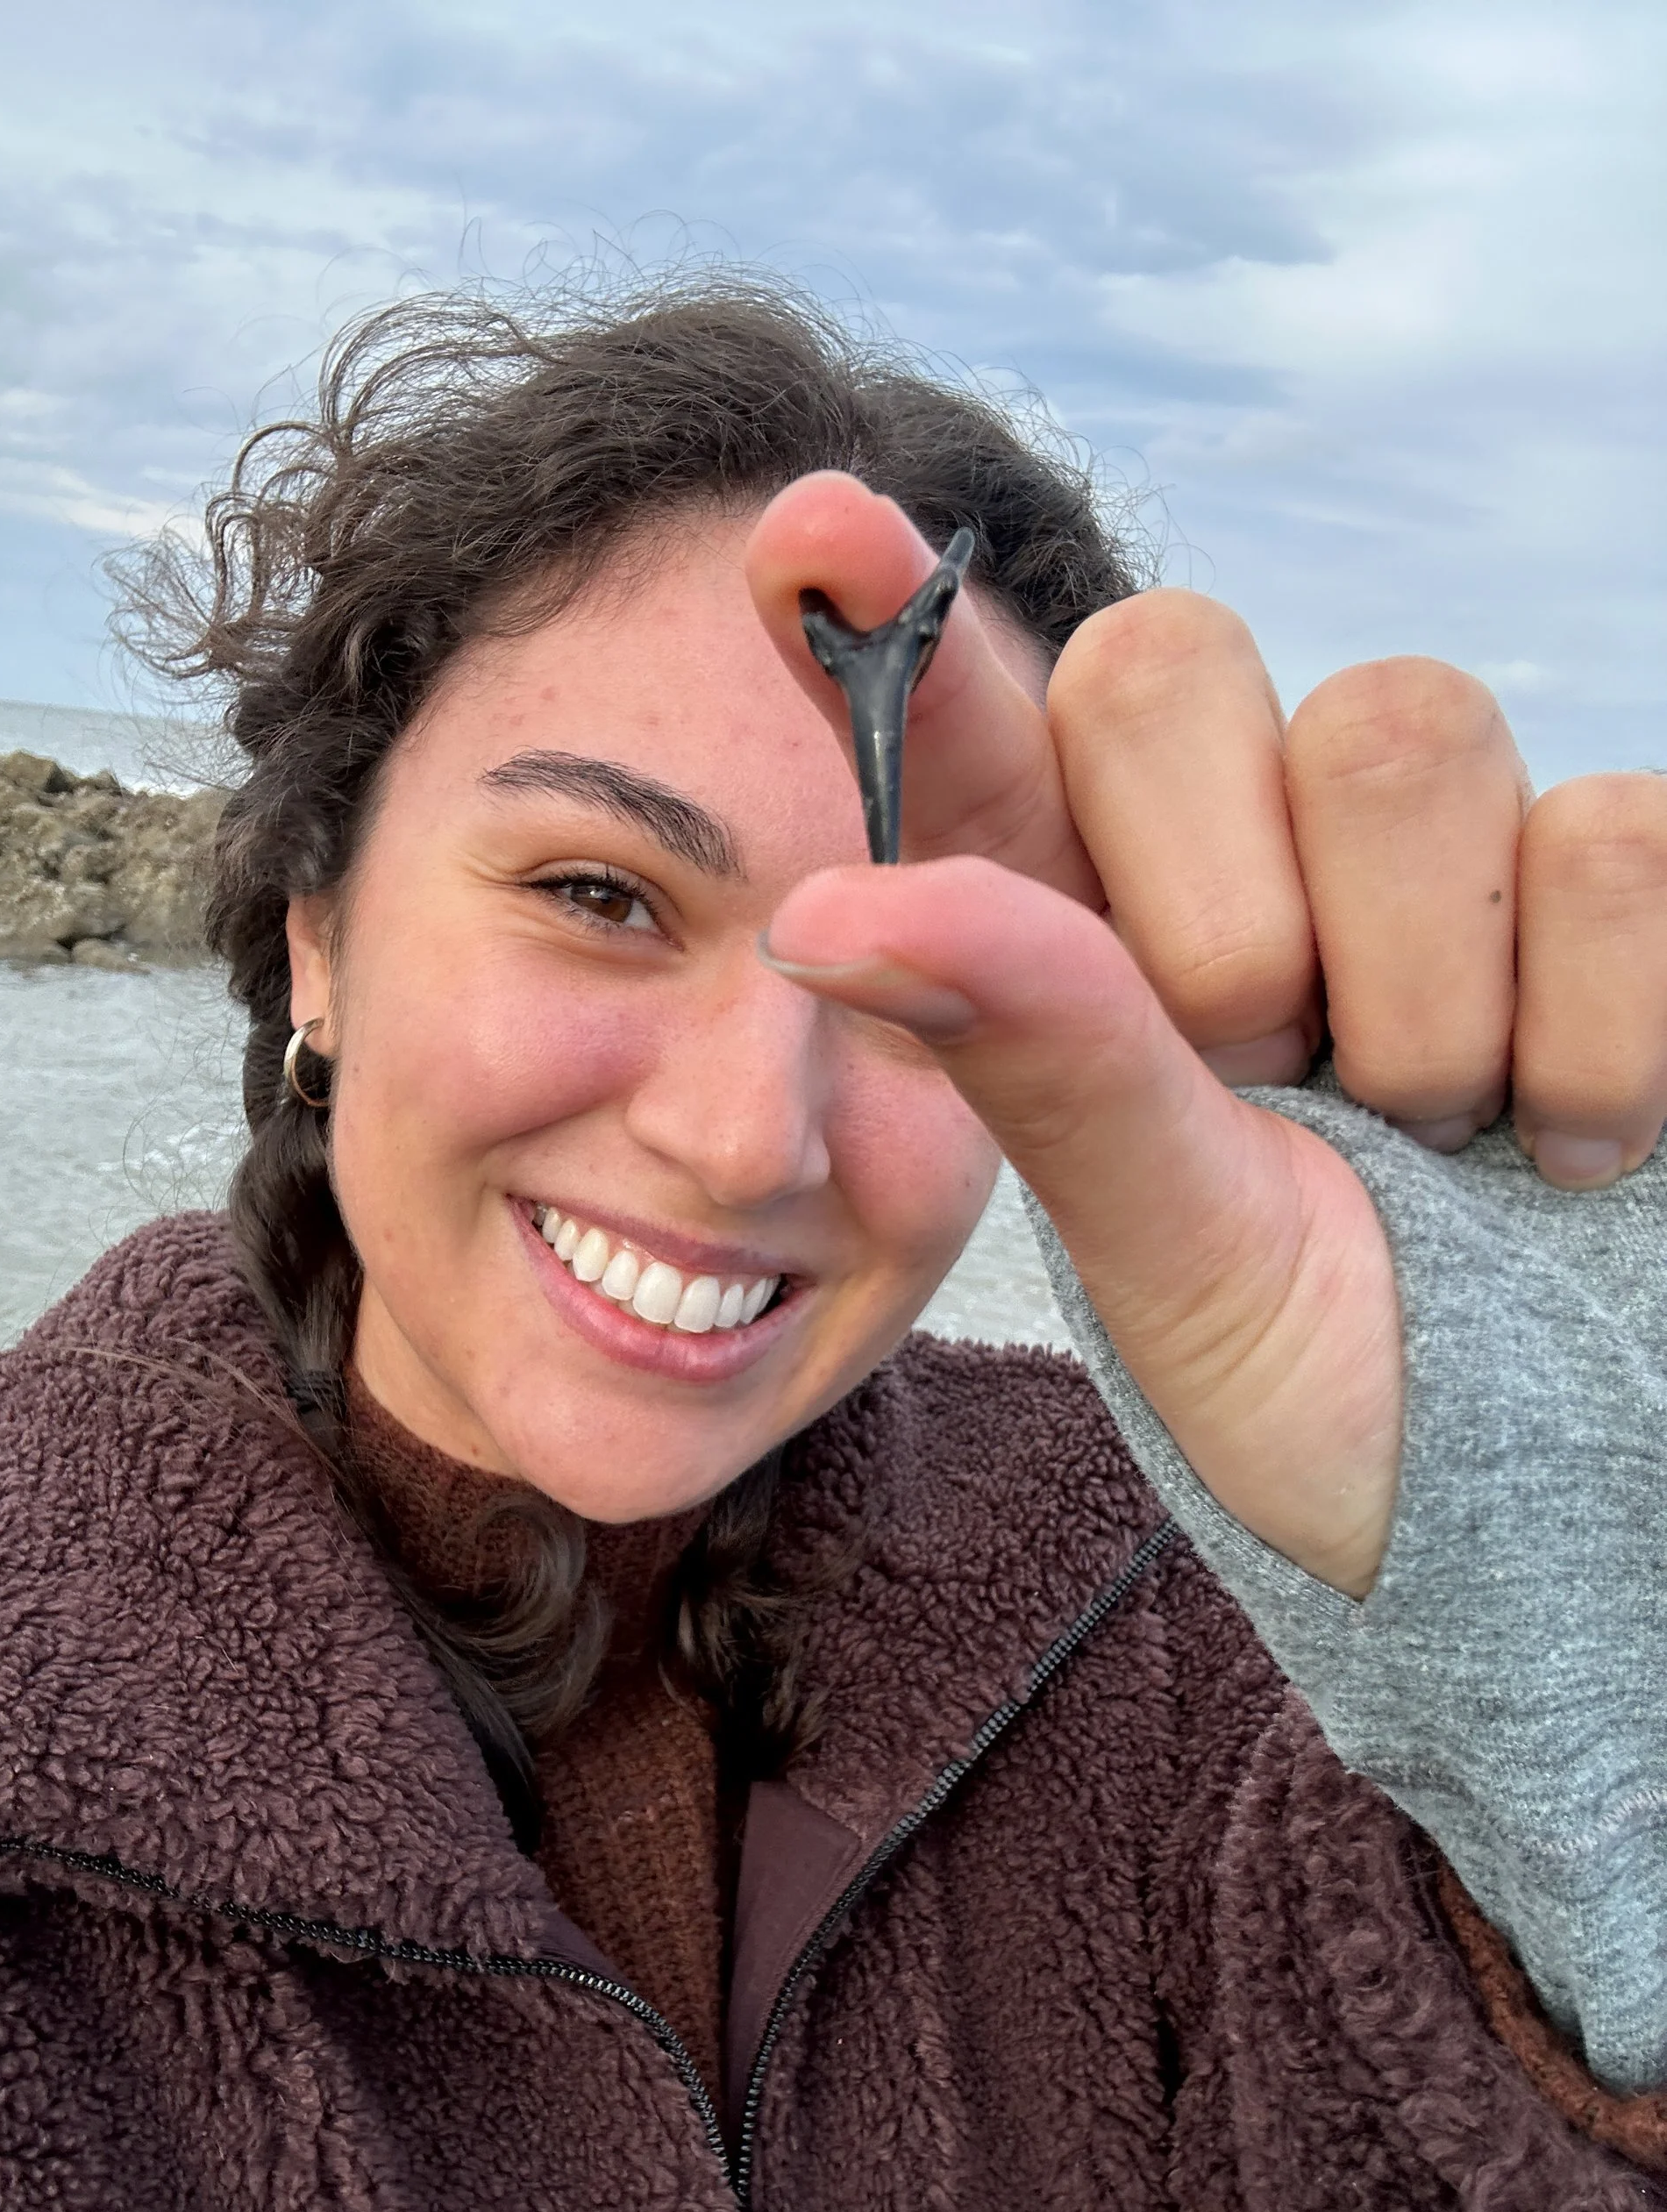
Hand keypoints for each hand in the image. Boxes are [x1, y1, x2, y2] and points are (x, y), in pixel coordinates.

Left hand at [746, 474, 1666, 1595]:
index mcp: (1089, 957)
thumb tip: (820, 901)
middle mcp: (1249, 866)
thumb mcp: (1169, 1252)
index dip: (893, 630)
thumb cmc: (1345, 1396)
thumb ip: (1036, 1055)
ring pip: (1398, 727)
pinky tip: (1578, 1144)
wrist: (1577, 1507)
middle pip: (1166, 662)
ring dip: (1418, 996)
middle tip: (1276, 1084)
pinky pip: (1610, 836)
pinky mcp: (1620, 879)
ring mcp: (1444, 858)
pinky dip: (1598, 1035)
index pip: (971, 749)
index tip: (801, 528)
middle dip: (1215, 909)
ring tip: (1444, 1143)